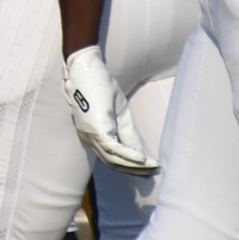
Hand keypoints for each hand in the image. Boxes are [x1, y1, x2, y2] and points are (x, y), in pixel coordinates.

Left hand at [64, 46, 156, 174]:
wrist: (84, 65)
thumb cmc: (99, 84)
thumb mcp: (118, 111)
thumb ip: (127, 132)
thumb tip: (140, 153)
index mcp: (92, 134)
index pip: (112, 157)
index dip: (131, 166)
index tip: (149, 170)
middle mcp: (88, 137)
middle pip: (113, 162)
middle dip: (134, 170)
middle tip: (154, 173)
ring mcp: (90, 134)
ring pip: (113, 158)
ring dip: (134, 166)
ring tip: (152, 167)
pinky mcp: (95, 127)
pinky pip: (113, 147)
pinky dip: (129, 155)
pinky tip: (143, 159)